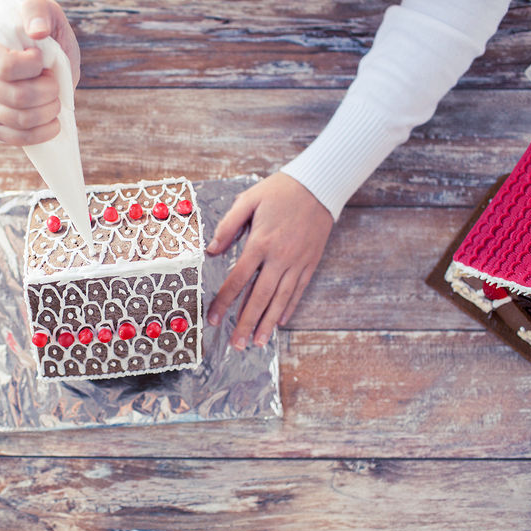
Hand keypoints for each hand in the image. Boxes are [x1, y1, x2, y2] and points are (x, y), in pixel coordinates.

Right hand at [0, 0, 79, 145]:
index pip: (6, 66)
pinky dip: (40, 134)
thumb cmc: (38, 32)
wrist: (38, 55)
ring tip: (55, 101)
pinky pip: (14, 138)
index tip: (42, 59)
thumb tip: (37, 31)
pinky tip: (52, 123)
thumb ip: (38, 11)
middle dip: (48, 92)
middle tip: (54, 83)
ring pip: (18, 119)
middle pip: (16, 96)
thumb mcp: (42, 11)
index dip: (34, 67)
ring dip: (48, 112)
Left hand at [205, 172, 333, 348]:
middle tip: (236, 344)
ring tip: (257, 342)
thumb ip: (228, 226)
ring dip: (268, 323)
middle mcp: (280, 257)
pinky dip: (288, 308)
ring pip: (280, 299)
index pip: (238, 278)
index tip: (214, 318)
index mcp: (261, 242)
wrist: (318, 186)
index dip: (225, 301)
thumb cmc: (279, 191)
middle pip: (260, 297)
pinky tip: (280, 322)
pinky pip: (298, 290)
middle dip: (246, 322)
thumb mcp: (248, 200)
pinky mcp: (310, 263)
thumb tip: (212, 250)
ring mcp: (297, 262)